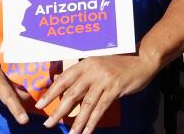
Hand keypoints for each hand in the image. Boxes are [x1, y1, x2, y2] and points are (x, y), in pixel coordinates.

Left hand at [37, 54, 157, 133]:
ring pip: (86, 104)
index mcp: (86, 63)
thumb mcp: (98, 64)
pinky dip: (93, 121)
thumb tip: (59, 82)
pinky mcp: (115, 88)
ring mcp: (104, 79)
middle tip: (48, 123)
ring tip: (70, 133)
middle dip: (59, 111)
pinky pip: (101, 108)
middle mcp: (93, 70)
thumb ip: (81, 74)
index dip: (51, 93)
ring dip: (77, 121)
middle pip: (72, 94)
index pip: (63, 79)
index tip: (40, 105)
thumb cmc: (119, 63)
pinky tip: (87, 131)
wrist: (142, 58)